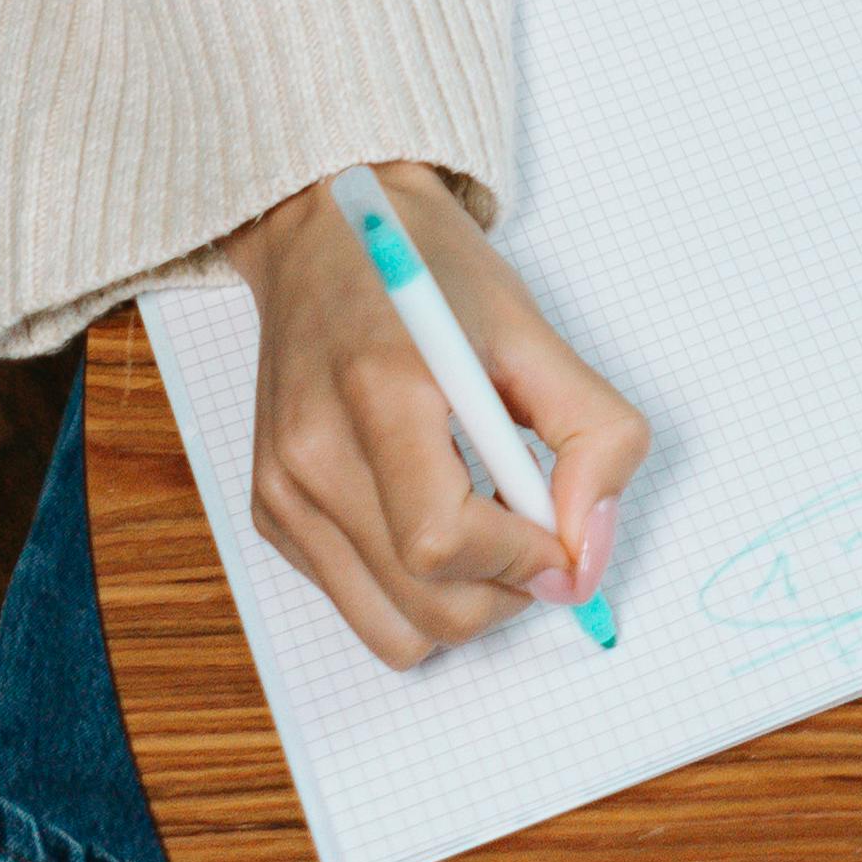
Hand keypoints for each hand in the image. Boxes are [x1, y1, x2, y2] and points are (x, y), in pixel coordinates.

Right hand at [224, 161, 647, 668]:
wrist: (323, 229)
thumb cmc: (429, 272)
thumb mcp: (532, 328)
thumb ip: (591, 432)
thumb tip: (588, 551)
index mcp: (378, 388)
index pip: (442, 539)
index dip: (521, 558)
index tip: (562, 534)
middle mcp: (312, 453)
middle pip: (425, 608)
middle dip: (506, 592)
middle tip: (536, 530)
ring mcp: (282, 491)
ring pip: (393, 632)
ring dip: (460, 603)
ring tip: (483, 523)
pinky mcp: (270, 513)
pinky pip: (359, 604)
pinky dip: (410, 586)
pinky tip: (428, 506)